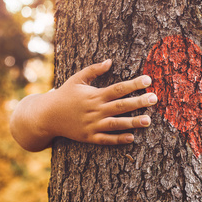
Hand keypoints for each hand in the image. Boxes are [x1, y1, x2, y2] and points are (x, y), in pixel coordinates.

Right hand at [10, 59, 157, 150]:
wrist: (47, 116)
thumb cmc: (64, 95)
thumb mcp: (77, 79)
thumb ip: (94, 70)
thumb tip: (110, 61)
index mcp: (94, 95)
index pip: (118, 88)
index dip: (134, 84)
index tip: (149, 80)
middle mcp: (95, 110)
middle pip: (121, 106)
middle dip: (139, 102)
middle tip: (155, 99)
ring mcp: (92, 125)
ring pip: (116, 124)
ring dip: (133, 122)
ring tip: (148, 120)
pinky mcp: (89, 137)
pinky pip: (106, 139)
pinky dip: (118, 139)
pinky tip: (132, 138)